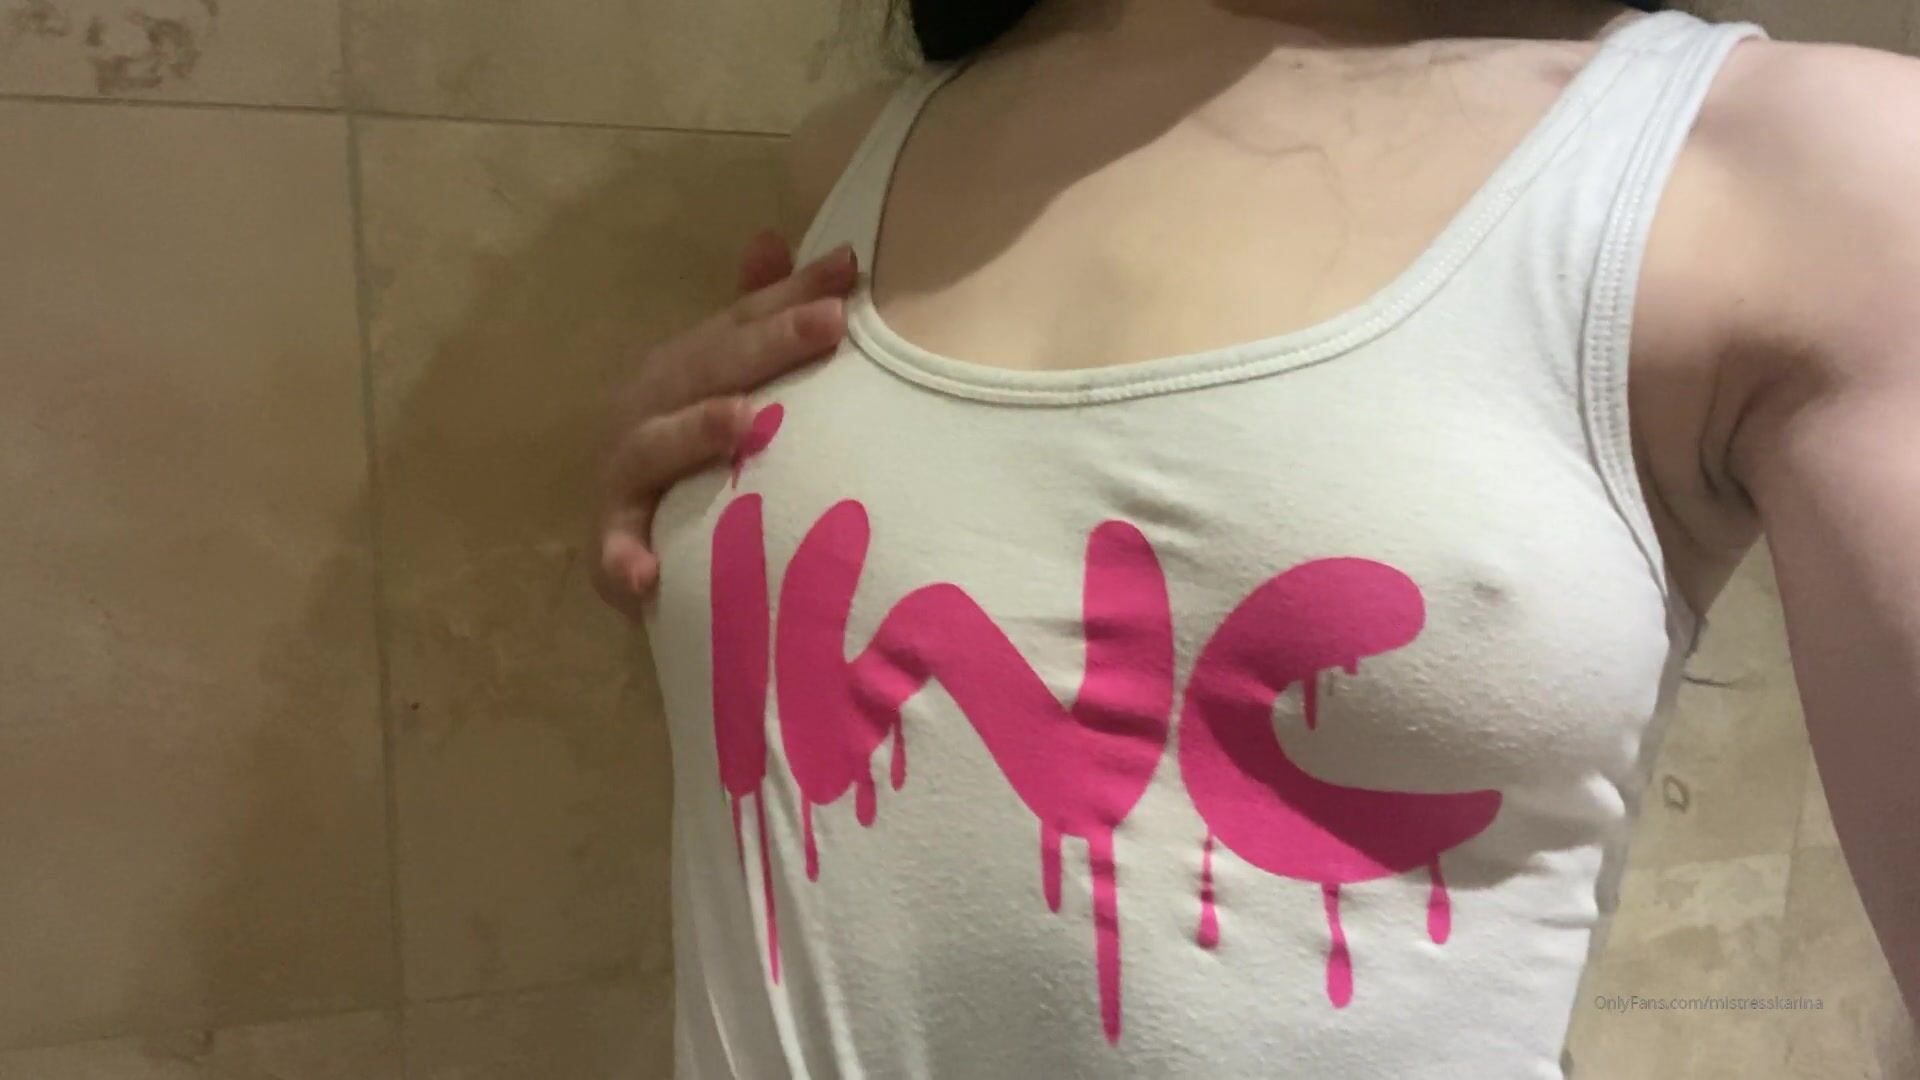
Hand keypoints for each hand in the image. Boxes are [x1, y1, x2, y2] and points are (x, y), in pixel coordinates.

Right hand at [594, 228, 856, 618]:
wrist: (633, 542)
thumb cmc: (696, 452)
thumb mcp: (728, 380)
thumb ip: (752, 314)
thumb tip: (772, 237)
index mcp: (684, 366)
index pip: (744, 321)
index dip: (794, 292)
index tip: (852, 269)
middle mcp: (649, 408)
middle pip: (709, 368)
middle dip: (770, 344)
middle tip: (830, 320)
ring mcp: (625, 475)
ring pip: (655, 447)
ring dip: (694, 432)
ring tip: (742, 420)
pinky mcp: (611, 544)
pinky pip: (614, 551)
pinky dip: (625, 559)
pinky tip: (647, 573)